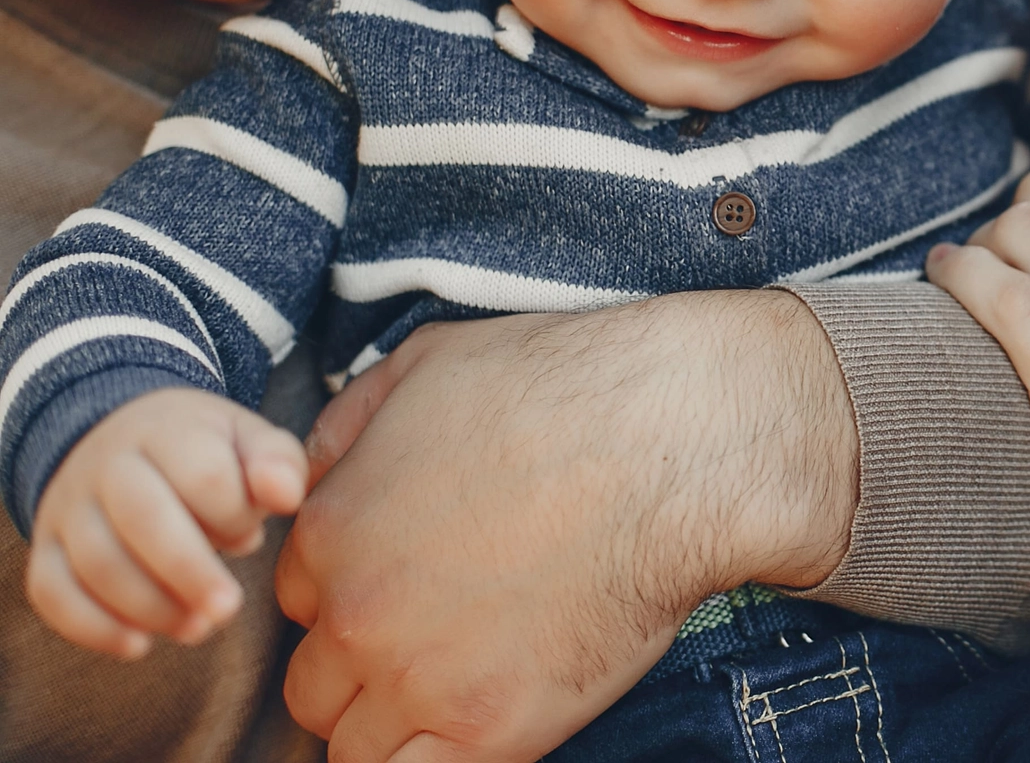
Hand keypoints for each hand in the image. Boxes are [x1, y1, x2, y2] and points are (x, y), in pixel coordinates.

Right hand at [27, 387, 305, 658]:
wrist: (122, 439)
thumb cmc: (204, 452)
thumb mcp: (246, 440)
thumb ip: (277, 463)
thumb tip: (285, 496)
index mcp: (168, 429)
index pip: (204, 475)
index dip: (233, 517)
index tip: (251, 537)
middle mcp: (108, 463)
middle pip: (144, 518)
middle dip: (190, 572)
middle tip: (228, 609)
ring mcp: (69, 506)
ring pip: (98, 562)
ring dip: (151, 607)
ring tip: (198, 628)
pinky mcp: (45, 548)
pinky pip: (53, 593)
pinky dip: (93, 627)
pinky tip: (139, 645)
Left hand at [273, 291, 856, 762]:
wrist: (675, 447)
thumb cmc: (567, 389)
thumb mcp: (430, 362)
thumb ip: (347, 421)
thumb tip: (308, 473)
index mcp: (332, 531)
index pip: (297, 601)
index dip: (351, 593)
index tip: (407, 584)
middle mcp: (358, 617)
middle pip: (315, 684)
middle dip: (363, 666)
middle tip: (438, 636)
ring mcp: (420, 683)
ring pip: (354, 747)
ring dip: (395, 723)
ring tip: (460, 685)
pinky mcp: (492, 731)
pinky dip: (432, 761)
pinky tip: (478, 724)